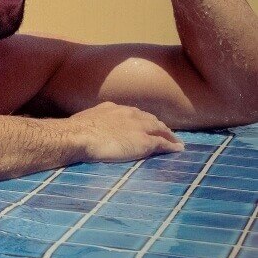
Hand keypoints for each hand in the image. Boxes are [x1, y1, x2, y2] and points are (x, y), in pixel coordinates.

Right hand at [68, 101, 183, 162]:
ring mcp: (138, 127)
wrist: (81, 135)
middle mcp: (129, 114)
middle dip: (158, 125)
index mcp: (115, 108)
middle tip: (165, 132)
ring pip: (159, 129)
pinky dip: (172, 145)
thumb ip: (96, 121)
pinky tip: (179, 149)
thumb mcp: (88, 120)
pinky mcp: (144, 142)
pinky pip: (163, 143)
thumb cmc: (78, 130)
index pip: (134, 113)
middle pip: (149, 118)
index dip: (143, 119)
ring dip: (168, 134)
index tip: (147, 124)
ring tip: (175, 140)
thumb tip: (93, 127)